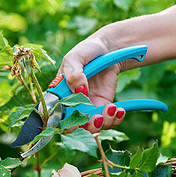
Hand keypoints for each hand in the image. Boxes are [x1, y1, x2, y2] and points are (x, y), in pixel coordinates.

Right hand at [58, 2, 175, 134]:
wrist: (110, 49)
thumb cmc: (88, 51)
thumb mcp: (76, 57)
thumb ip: (73, 73)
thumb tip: (79, 90)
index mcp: (60, 93)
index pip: (56, 115)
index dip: (65, 123)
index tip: (78, 120)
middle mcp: (72, 103)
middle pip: (74, 126)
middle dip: (87, 126)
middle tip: (98, 118)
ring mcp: (88, 107)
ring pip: (92, 127)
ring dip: (104, 122)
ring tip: (113, 109)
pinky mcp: (103, 107)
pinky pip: (108, 121)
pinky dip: (115, 119)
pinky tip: (119, 109)